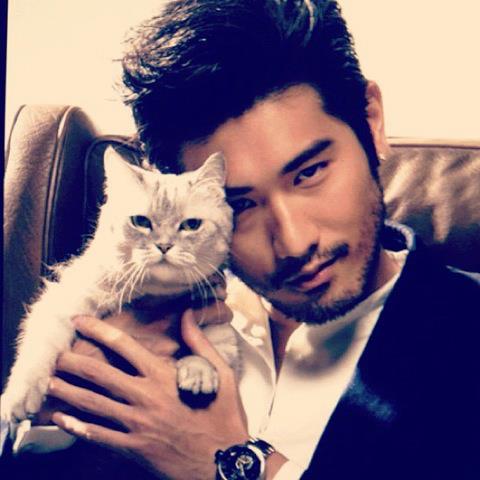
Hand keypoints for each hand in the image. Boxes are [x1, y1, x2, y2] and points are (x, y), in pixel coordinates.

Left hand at [47, 311, 248, 479]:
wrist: (224, 460)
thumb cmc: (223, 414)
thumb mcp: (220, 372)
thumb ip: (199, 342)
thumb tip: (187, 314)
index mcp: (164, 375)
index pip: (124, 346)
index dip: (99, 330)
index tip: (81, 321)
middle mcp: (146, 397)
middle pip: (100, 374)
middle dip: (74, 361)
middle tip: (54, 352)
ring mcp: (138, 424)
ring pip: (94, 404)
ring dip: (68, 391)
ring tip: (49, 381)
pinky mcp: (135, 447)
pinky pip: (100, 436)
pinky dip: (78, 427)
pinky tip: (62, 419)